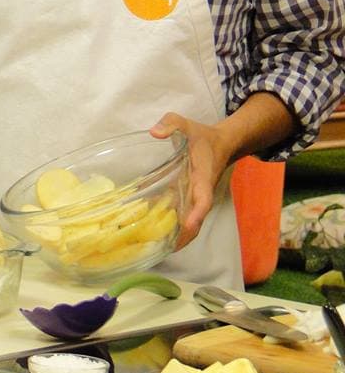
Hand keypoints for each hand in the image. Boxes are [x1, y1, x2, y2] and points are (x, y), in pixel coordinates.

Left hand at [149, 112, 231, 249]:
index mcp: (203, 178)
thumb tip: (154, 132)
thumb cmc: (202, 136)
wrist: (221, 144)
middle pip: (196, 221)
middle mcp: (200, 193)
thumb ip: (171, 123)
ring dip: (176, 237)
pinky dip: (172, 227)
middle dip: (183, 237)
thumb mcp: (187, 124)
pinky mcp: (188, 199)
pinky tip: (151, 233)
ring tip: (153, 248)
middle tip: (162, 249)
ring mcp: (195, 199)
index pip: (203, 200)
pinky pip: (182, 217)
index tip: (188, 225)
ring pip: (189, 223)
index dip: (196, 214)